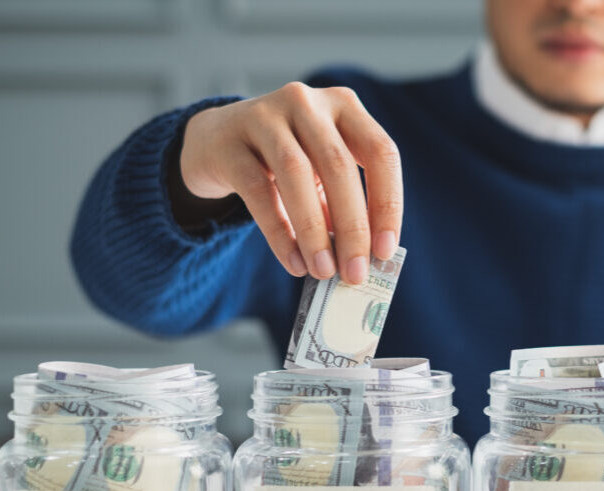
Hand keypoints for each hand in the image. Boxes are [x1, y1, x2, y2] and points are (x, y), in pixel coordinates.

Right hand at [179, 82, 402, 282]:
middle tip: (356, 274)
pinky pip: (258, 190)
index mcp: (345, 106)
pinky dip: (279, 232)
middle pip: (339, 166)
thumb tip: (364, 259)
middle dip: (353, 228)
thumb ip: (342, 207)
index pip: (380, 152)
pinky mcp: (230, 142)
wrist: (216, 141)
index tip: (386, 251)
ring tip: (323, 271)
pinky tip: (294, 263)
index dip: (387, 204)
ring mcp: (265, 115)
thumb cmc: (284, 162)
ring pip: (297, 174)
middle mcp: (308, 103)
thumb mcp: (321, 174)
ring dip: (315, 232)